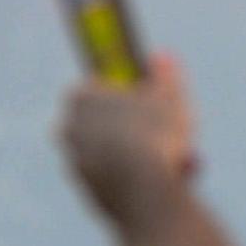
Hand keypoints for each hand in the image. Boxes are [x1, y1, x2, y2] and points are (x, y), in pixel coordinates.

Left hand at [58, 64, 202, 231]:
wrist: (142, 191)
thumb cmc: (155, 136)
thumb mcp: (169, 97)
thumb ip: (165, 75)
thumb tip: (162, 55)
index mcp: (80, 97)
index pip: (98, 85)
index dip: (127, 92)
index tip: (151, 100)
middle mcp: (68, 127)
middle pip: (105, 120)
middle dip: (134, 127)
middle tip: (168, 135)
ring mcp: (74, 158)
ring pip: (112, 150)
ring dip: (138, 154)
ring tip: (177, 163)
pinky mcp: (85, 188)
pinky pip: (113, 176)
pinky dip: (133, 177)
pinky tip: (163, 182)